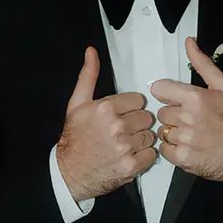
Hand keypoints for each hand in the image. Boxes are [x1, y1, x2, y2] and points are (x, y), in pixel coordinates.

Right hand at [56, 47, 156, 201]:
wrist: (70, 172)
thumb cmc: (75, 137)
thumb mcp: (77, 104)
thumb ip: (88, 76)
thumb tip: (91, 51)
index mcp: (105, 108)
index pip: (139, 100)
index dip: (131, 108)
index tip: (121, 115)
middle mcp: (117, 126)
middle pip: (147, 117)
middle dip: (137, 123)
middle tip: (124, 130)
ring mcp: (125, 147)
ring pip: (150, 135)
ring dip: (142, 139)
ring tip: (126, 143)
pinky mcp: (132, 166)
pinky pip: (152, 154)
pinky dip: (145, 156)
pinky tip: (130, 155)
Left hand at [151, 37, 222, 184]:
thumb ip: (203, 64)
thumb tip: (189, 41)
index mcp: (195, 98)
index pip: (159, 89)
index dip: (167, 94)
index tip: (177, 99)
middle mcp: (187, 118)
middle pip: (162, 112)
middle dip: (174, 115)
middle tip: (191, 119)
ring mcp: (184, 140)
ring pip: (163, 131)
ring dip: (174, 132)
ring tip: (191, 134)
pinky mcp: (182, 158)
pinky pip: (164, 148)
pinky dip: (173, 148)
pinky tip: (188, 146)